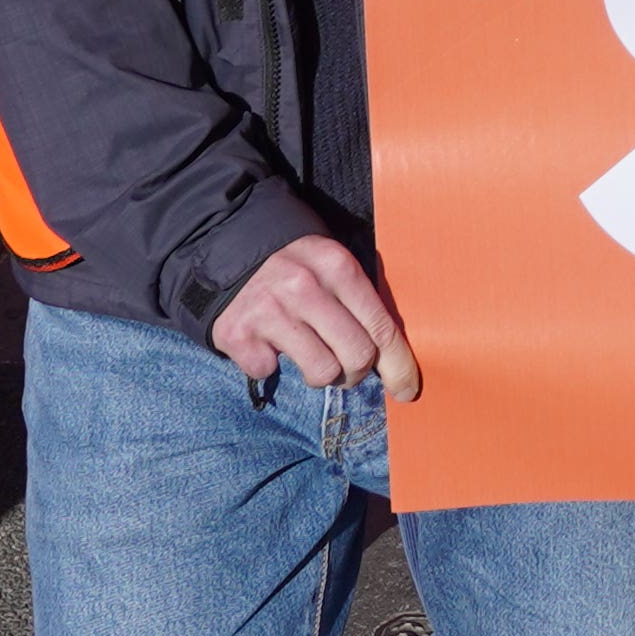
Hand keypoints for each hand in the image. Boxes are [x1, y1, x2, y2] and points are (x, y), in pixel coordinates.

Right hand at [208, 232, 425, 396]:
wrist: (228, 245)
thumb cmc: (296, 265)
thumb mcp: (333, 266)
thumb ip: (362, 303)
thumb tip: (396, 362)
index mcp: (337, 267)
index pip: (381, 327)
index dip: (399, 366)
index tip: (406, 390)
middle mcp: (304, 287)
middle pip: (357, 357)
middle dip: (356, 372)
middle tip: (344, 366)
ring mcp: (269, 311)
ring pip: (321, 373)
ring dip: (317, 373)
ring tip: (305, 351)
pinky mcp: (237, 333)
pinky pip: (269, 372)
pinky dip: (267, 363)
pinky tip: (264, 340)